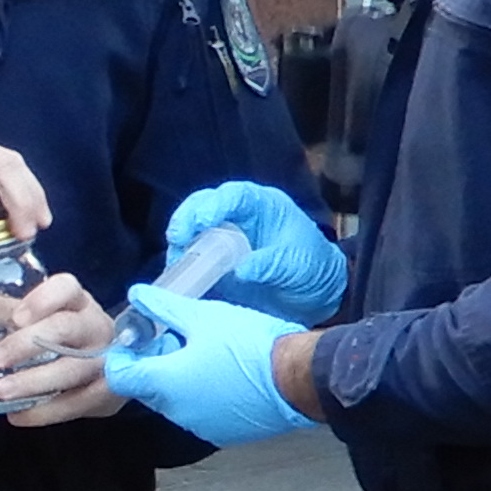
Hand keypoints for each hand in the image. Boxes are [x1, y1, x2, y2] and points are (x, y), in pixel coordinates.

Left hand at [0, 270, 125, 427]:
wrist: (120, 367)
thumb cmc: (67, 334)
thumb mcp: (41, 316)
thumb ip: (0, 309)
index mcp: (76, 301)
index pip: (66, 288)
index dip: (43, 299)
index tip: (16, 317)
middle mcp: (94, 326)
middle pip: (65, 329)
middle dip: (28, 344)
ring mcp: (106, 359)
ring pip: (73, 369)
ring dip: (35, 381)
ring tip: (1, 391)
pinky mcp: (108, 392)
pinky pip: (78, 403)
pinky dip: (46, 412)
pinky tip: (18, 416)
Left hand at [100, 284, 323, 448]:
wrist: (298, 376)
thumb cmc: (251, 344)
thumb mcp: (203, 316)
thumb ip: (163, 307)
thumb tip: (137, 295)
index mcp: (165, 383)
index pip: (119, 377)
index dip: (122, 356)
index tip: (137, 339)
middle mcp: (176, 411)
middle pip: (146, 389)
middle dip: (152, 365)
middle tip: (175, 339)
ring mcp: (199, 426)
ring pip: (173, 401)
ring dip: (177, 381)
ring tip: (203, 354)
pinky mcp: (222, 433)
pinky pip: (199, 413)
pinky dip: (201, 396)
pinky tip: (222, 375)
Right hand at [157, 179, 347, 323]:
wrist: (315, 294)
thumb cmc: (313, 269)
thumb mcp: (297, 266)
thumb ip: (270, 265)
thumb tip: (240, 270)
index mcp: (264, 206)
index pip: (235, 196)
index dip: (214, 205)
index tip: (200, 221)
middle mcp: (239, 216)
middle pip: (204, 205)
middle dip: (187, 219)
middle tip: (177, 238)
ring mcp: (224, 238)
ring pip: (193, 229)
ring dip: (181, 245)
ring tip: (175, 263)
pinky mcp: (216, 261)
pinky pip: (193, 258)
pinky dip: (183, 266)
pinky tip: (179, 278)